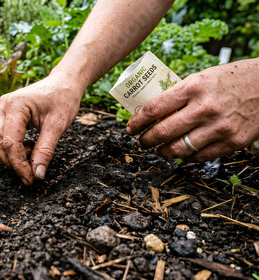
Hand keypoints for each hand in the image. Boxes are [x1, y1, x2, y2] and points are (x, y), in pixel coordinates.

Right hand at [0, 75, 82, 184]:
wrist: (64, 83)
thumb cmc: (63, 99)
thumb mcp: (58, 126)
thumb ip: (45, 150)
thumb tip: (37, 174)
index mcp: (15, 105)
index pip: (9, 142)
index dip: (18, 164)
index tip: (30, 179)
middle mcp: (3, 106)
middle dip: (12, 162)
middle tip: (32, 172)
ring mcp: (1, 109)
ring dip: (9, 155)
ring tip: (32, 153)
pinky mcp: (3, 114)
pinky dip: (10, 148)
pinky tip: (27, 146)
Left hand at [126, 58, 258, 161]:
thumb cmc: (233, 79)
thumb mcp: (202, 78)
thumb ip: (180, 95)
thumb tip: (154, 112)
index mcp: (193, 87)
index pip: (154, 109)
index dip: (137, 122)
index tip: (130, 128)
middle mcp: (205, 108)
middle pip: (163, 132)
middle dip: (146, 140)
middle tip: (141, 142)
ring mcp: (220, 127)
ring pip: (179, 149)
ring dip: (163, 152)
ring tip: (159, 150)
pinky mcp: (233, 142)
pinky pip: (201, 156)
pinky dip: (187, 157)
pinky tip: (182, 153)